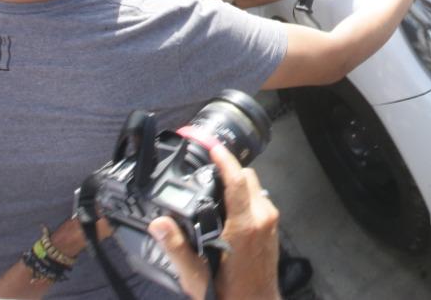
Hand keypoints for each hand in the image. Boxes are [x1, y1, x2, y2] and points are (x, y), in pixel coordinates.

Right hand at [150, 144, 278, 299]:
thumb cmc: (228, 292)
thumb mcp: (196, 274)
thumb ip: (176, 247)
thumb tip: (159, 223)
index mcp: (245, 225)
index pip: (236, 180)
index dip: (224, 158)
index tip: (211, 145)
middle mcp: (262, 217)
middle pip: (247, 177)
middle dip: (228, 169)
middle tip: (206, 168)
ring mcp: (270, 222)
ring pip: (254, 187)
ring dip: (236, 183)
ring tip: (213, 188)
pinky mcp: (272, 228)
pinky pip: (258, 200)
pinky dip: (243, 196)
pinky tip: (226, 208)